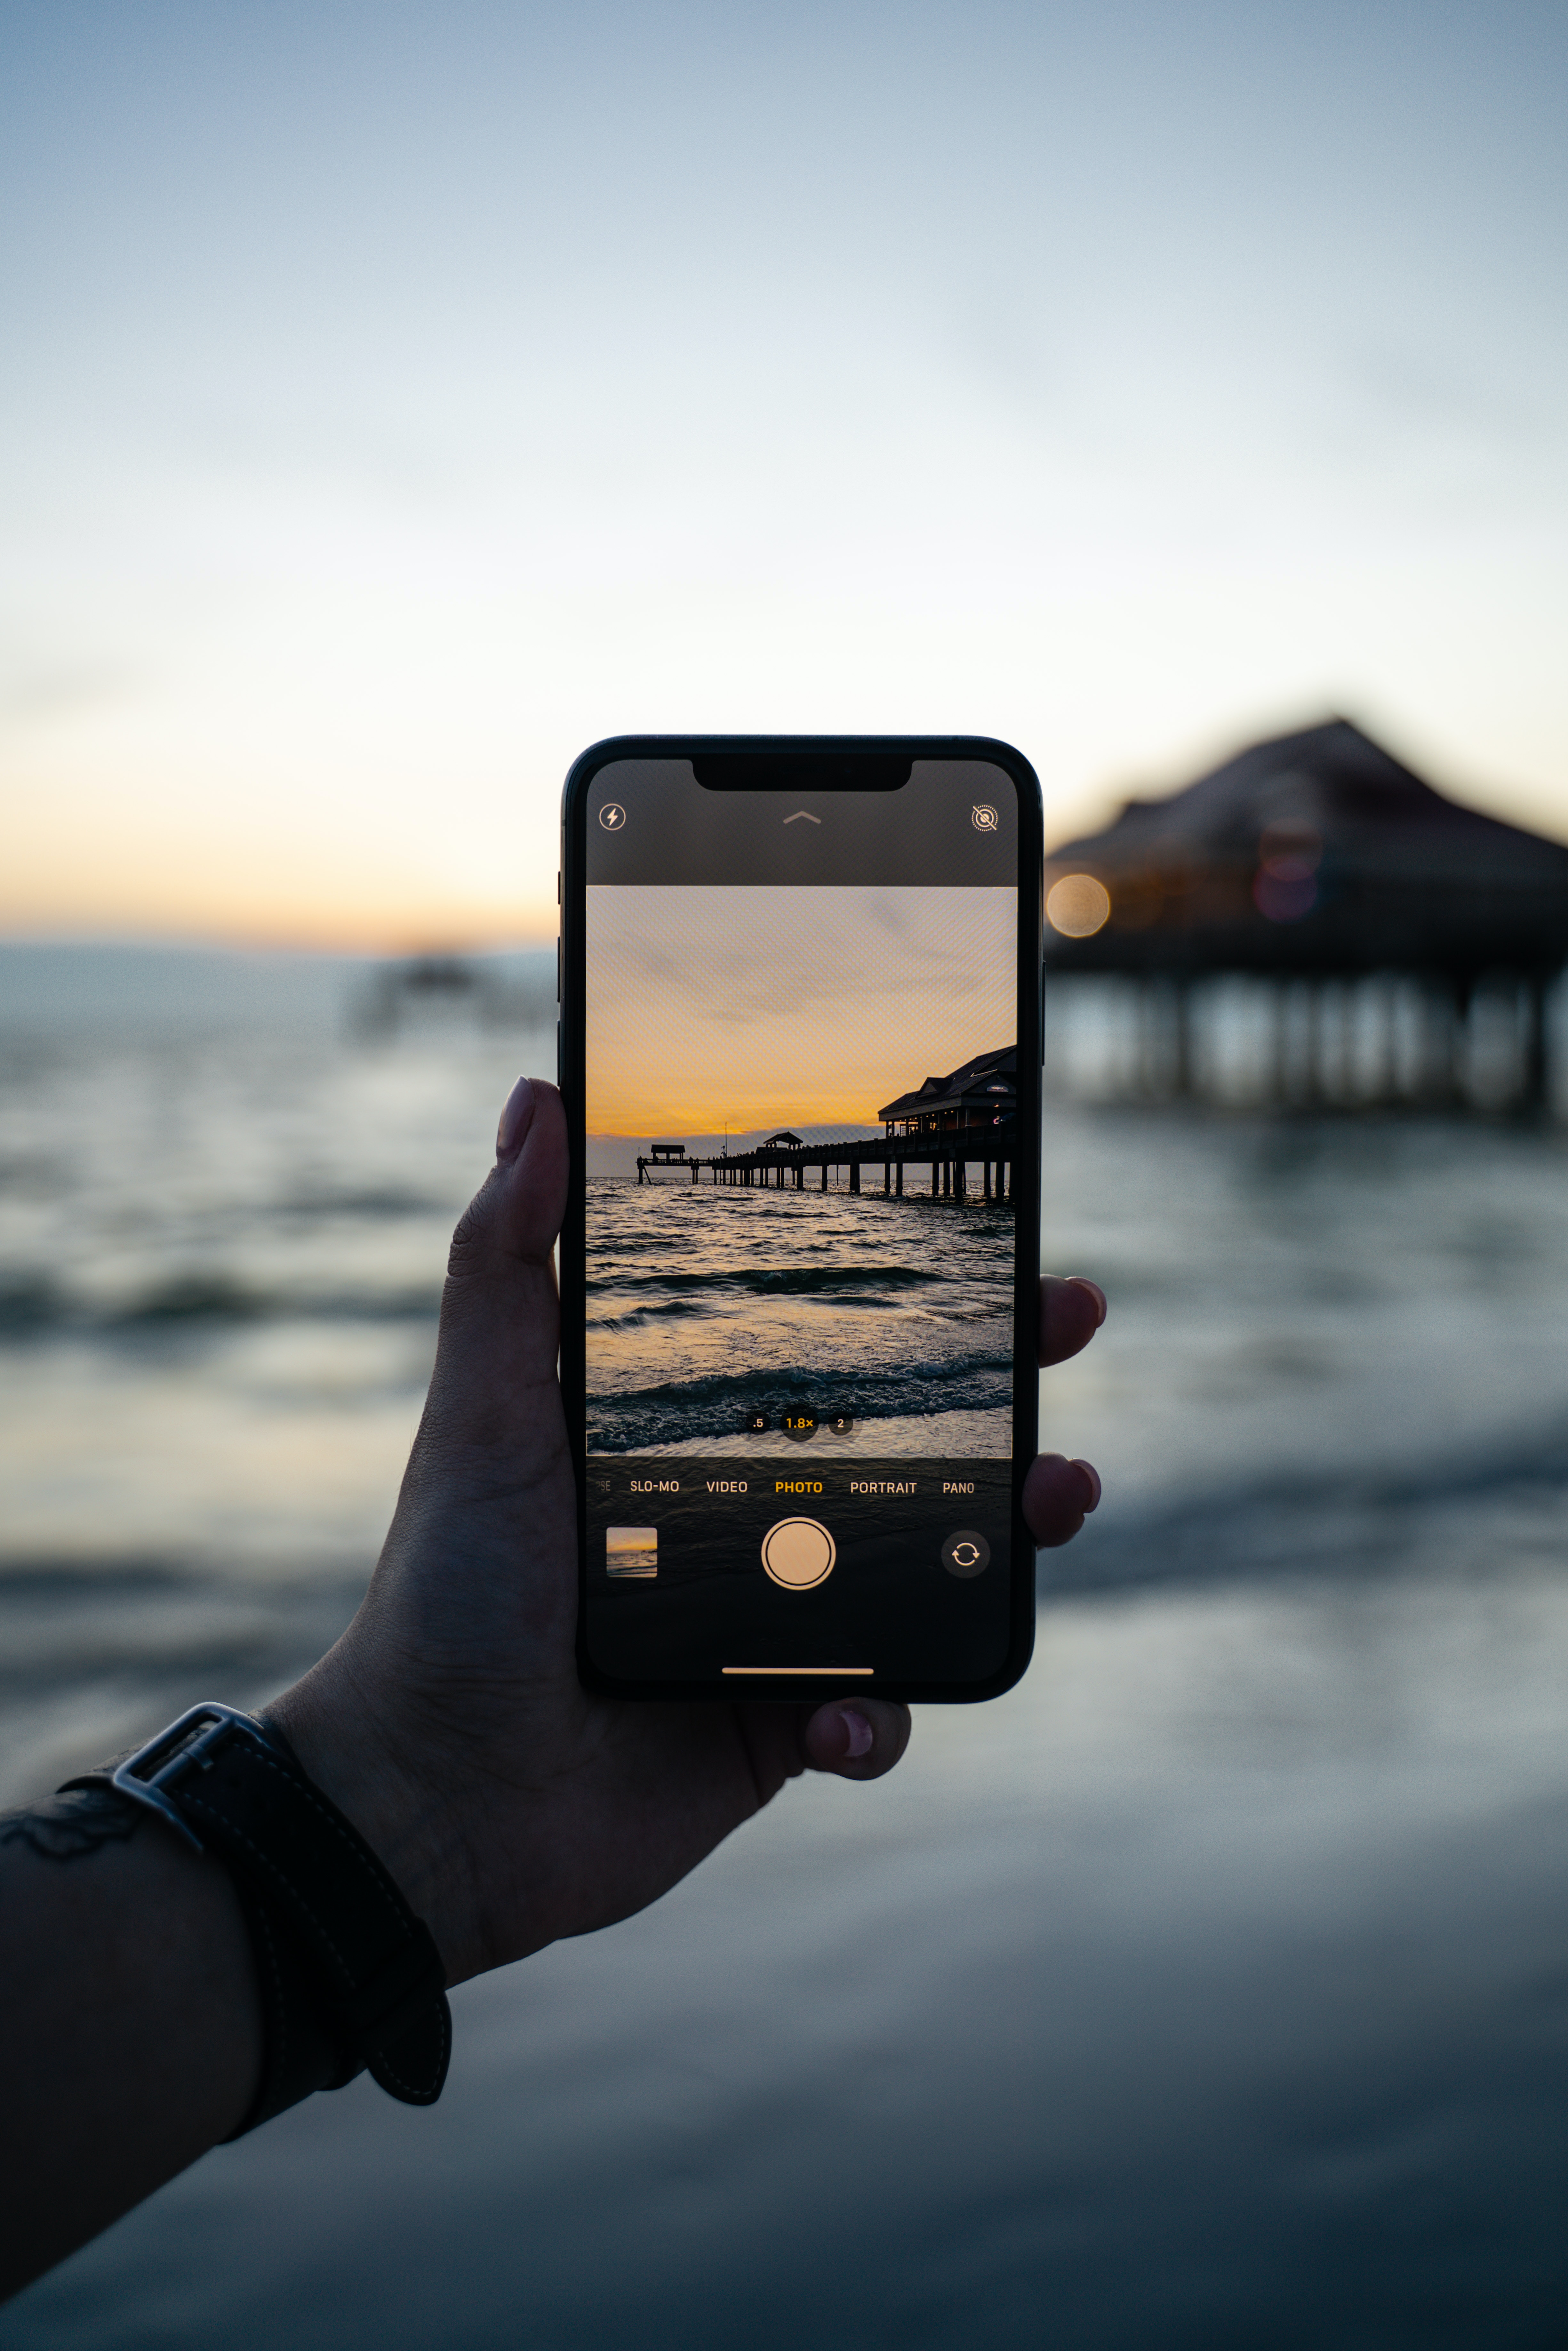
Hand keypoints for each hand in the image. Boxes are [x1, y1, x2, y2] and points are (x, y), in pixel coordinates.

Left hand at [270, 1079, 1104, 1985]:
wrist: (432, 1791)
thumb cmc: (448, 1589)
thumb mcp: (480, 1409)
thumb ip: (505, 1260)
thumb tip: (531, 1098)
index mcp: (695, 1432)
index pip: (830, 1340)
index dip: (918, 1287)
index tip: (993, 1230)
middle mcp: (751, 1515)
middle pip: (918, 1437)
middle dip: (1012, 1379)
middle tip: (1071, 1319)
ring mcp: (779, 1622)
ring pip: (935, 1568)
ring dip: (1010, 1536)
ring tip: (1051, 1505)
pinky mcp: (784, 1725)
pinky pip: (881, 1714)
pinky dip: (881, 1716)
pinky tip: (843, 1717)